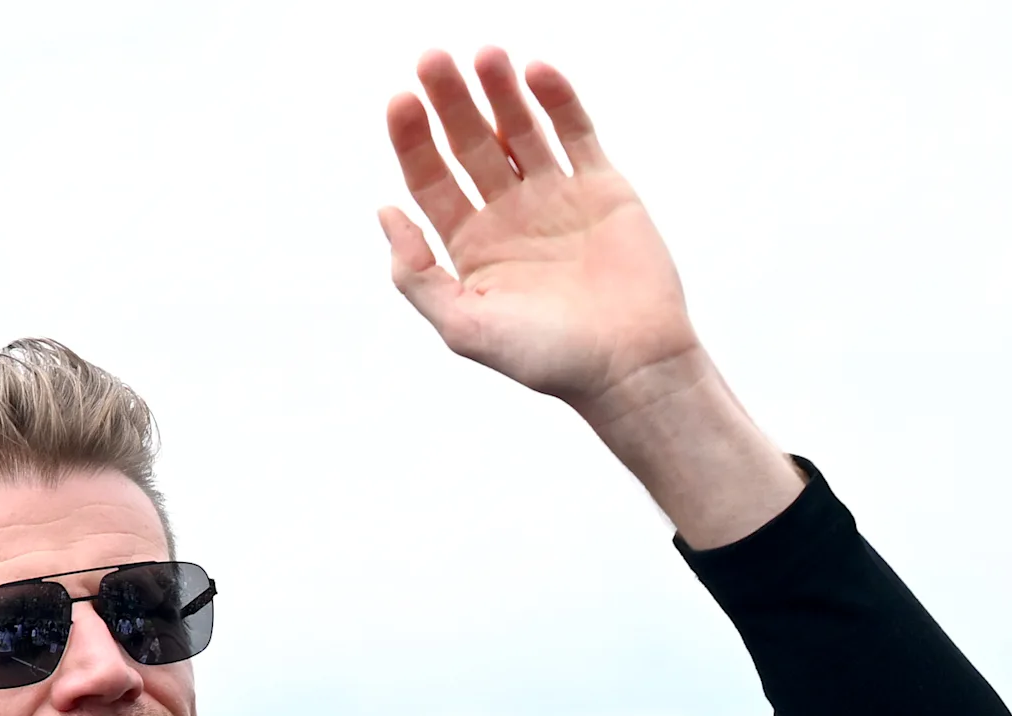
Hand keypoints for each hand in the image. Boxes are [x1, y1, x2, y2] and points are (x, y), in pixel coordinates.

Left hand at [378, 50, 700, 425]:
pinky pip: (574, 132)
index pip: (430, 178)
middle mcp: (507, 213)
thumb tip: (384, 211)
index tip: (401, 101)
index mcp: (469, 244)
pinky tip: (534, 72)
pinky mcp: (601, 186)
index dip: (412, 139)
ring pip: (519, 129)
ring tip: (485, 54)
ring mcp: (554, 195)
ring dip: (500, 91)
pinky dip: (556, 100)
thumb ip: (416, 273)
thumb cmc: (546, 358)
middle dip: (450, 102)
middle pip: (469, 144)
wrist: (627, 365)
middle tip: (433, 59)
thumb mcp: (463, 325)